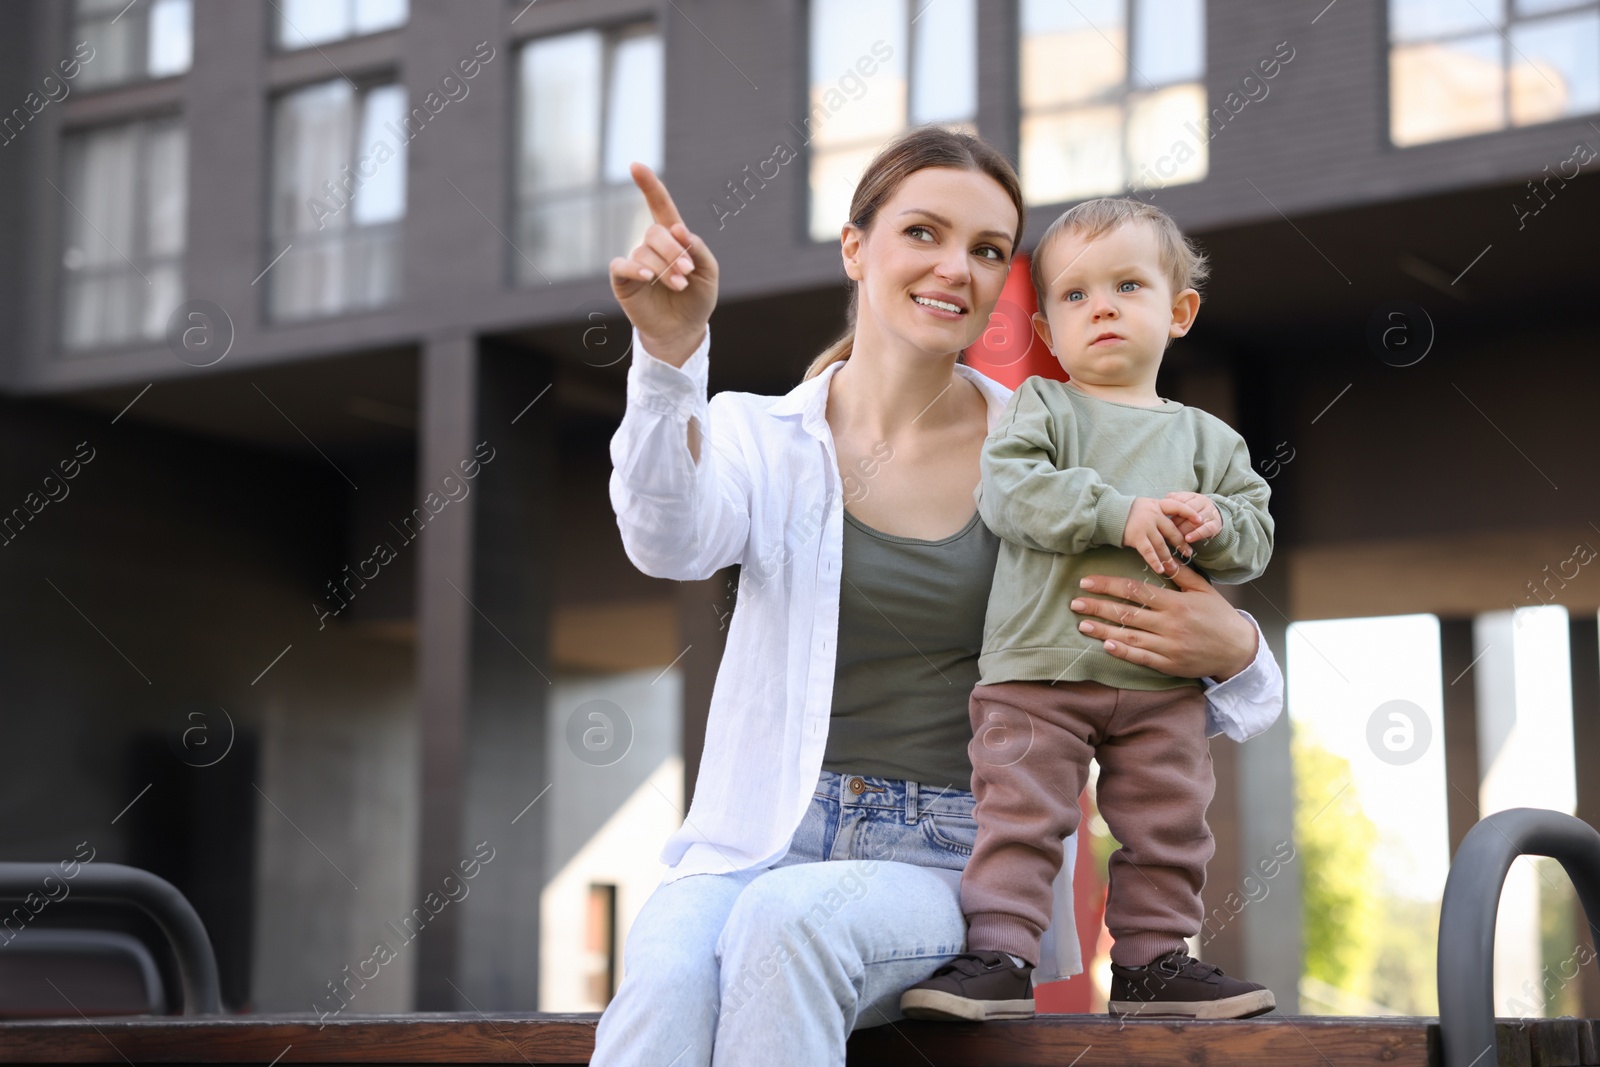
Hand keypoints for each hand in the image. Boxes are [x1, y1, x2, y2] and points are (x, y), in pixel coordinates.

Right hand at [608, 163, 719, 367]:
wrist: (684, 331)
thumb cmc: (697, 300)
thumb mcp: (708, 272)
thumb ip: (698, 248)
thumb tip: (678, 230)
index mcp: (673, 239)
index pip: (660, 206)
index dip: (649, 186)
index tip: (636, 165)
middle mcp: (651, 246)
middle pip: (655, 232)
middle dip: (673, 250)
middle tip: (686, 272)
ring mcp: (635, 262)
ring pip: (643, 251)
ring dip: (664, 267)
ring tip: (679, 286)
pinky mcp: (623, 280)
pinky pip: (622, 265)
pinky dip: (636, 268)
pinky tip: (649, 278)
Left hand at [1069, 562, 1257, 679]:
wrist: (1238, 650)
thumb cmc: (1219, 616)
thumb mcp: (1204, 589)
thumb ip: (1181, 574)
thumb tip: (1162, 556)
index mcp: (1176, 603)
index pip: (1135, 591)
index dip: (1108, 585)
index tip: (1087, 582)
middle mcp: (1170, 624)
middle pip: (1126, 614)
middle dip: (1098, 607)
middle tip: (1075, 603)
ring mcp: (1169, 646)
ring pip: (1129, 637)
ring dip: (1103, 631)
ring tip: (1082, 624)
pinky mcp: (1170, 664)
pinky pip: (1142, 658)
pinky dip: (1123, 653)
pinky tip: (1105, 646)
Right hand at [1121, 496, 1204, 575]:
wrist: (1106, 512)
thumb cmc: (1126, 511)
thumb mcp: (1144, 506)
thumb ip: (1157, 513)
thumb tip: (1172, 524)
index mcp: (1157, 505)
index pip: (1177, 506)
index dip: (1190, 513)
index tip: (1201, 521)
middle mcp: (1153, 514)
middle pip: (1172, 530)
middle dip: (1182, 543)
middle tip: (1189, 554)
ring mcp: (1145, 525)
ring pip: (1162, 544)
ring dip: (1169, 557)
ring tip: (1174, 568)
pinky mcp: (1136, 536)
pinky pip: (1148, 551)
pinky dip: (1155, 561)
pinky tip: (1160, 569)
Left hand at [1165, 491, 1222, 542]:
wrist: (1212, 519)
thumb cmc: (1190, 513)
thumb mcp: (1183, 504)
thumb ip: (1173, 501)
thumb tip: (1164, 500)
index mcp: (1194, 496)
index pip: (1180, 501)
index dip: (1170, 510)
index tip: (1160, 518)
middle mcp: (1204, 502)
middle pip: (1188, 511)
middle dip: (1176, 522)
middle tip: (1164, 531)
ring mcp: (1211, 513)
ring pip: (1196, 521)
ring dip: (1184, 530)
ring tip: (1173, 538)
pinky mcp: (1216, 525)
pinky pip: (1207, 529)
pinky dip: (1196, 534)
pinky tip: (1187, 539)